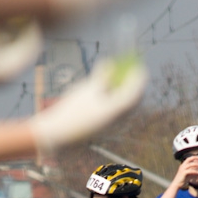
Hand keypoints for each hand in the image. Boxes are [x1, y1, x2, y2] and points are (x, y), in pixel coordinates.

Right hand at [30, 54, 146, 154]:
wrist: (57, 134)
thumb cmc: (71, 111)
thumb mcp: (87, 90)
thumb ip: (102, 76)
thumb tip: (111, 63)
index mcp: (114, 112)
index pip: (133, 95)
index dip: (138, 81)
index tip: (140, 68)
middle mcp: (115, 121)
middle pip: (133, 103)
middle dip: (135, 87)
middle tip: (134, 72)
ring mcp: (110, 126)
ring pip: (125, 108)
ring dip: (126, 93)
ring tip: (121, 80)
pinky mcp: (102, 128)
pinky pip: (116, 112)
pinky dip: (116, 100)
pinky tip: (108, 91)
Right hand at [174, 155, 197, 190]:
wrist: (177, 184)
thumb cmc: (183, 180)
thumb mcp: (189, 175)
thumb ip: (193, 173)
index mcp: (183, 165)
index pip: (188, 159)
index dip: (193, 157)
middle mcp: (182, 166)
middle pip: (188, 159)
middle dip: (194, 157)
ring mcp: (182, 169)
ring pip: (189, 164)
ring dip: (196, 164)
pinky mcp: (183, 173)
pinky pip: (190, 171)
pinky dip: (195, 171)